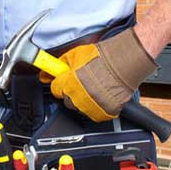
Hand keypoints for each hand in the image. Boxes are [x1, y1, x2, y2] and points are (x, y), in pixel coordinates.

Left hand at [39, 28, 156, 121]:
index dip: (60, 83)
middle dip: (70, 92)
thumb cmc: (101, 58)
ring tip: (93, 87)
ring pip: (80, 108)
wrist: (123, 63)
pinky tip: (101, 95)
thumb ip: (58, 65)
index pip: (55, 89)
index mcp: (68, 84)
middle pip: (66, 101)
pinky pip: (95, 114)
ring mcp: (91, 107)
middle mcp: (77, 98)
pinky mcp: (104, 113)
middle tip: (81, 83)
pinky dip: (97, 107)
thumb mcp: (74, 55)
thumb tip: (46, 72)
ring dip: (83, 100)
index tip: (64, 81)